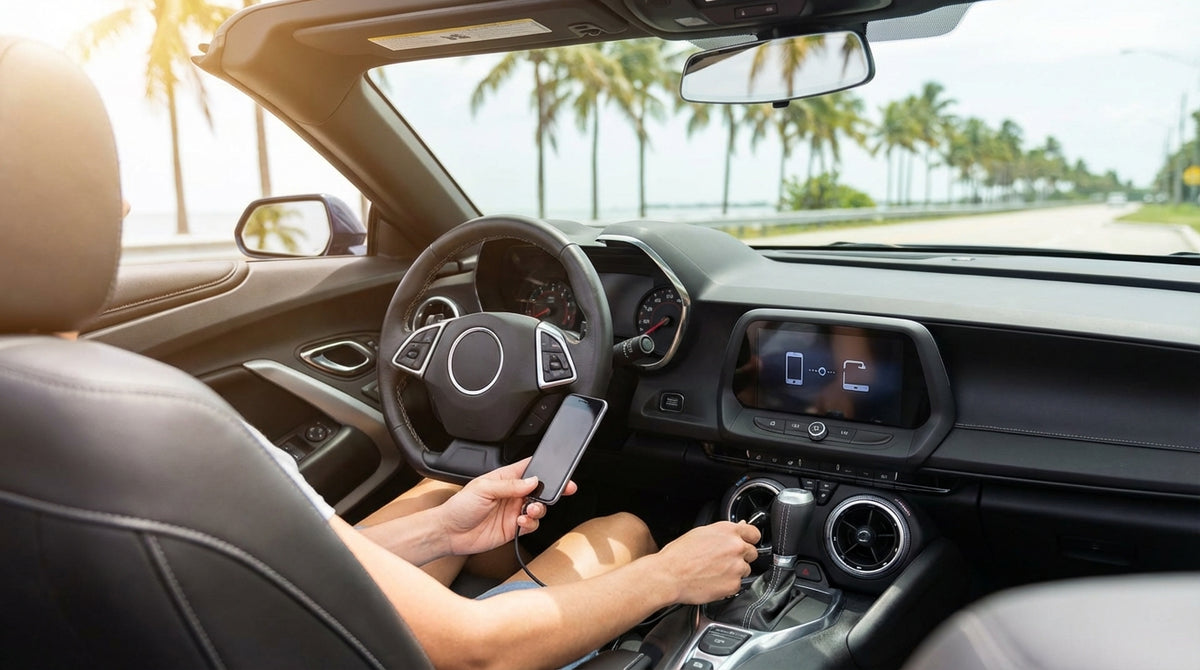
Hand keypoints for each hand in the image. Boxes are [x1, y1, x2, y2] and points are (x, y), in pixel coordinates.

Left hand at [437, 457, 577, 556]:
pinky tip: (521, 522)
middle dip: (552, 490)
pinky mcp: (513, 529)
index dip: (544, 468)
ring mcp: (513, 511)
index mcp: (504, 478)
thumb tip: (532, 481)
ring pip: (538, 508)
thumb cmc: (459, 507)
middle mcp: (512, 494)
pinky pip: (531, 525)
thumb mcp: (483, 488)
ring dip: (539, 509)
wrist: (449, 533)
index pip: (529, 468)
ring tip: (530, 510)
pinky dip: (531, 524)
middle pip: (539, 489)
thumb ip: (510, 485)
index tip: (557, 470)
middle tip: (563, 490)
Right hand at [656, 521, 759, 604]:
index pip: (754, 533)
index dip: (750, 539)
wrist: (670, 576)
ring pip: (746, 570)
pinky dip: (728, 585)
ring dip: (735, 571)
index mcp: (728, 531)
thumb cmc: (679, 555)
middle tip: (724, 561)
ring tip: (715, 572)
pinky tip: (713, 581)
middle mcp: (736, 547)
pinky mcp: (734, 585)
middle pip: (752, 552)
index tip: (748, 543)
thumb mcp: (700, 533)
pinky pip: (738, 585)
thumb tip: (736, 528)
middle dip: (742, 557)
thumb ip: (723, 532)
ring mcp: (737, 567)